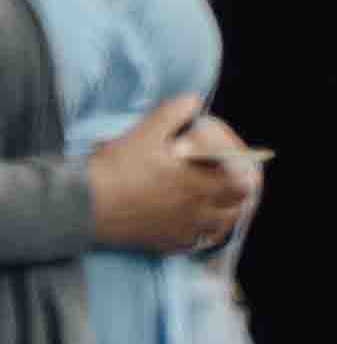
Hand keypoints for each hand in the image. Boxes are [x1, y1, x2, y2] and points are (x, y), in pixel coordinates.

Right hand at [85, 96, 255, 254]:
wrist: (84, 204)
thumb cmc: (117, 167)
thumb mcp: (145, 133)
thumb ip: (173, 113)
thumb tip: (193, 98)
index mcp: (198, 185)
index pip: (243, 187)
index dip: (246, 177)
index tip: (239, 169)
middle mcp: (195, 212)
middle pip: (234, 211)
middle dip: (236, 199)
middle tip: (228, 188)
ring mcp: (180, 231)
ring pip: (215, 230)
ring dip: (220, 218)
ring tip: (213, 207)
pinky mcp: (162, 244)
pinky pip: (191, 245)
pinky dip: (196, 236)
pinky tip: (188, 226)